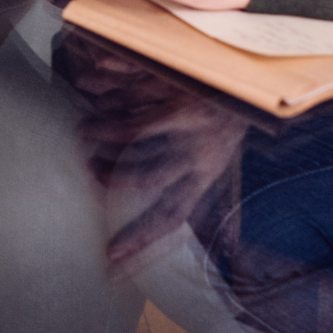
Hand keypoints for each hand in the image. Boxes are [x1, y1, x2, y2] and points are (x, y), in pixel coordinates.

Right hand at [58, 29, 253, 273]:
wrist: (248, 73)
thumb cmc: (232, 127)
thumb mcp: (230, 168)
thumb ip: (225, 208)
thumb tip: (233, 253)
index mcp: (206, 171)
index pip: (172, 213)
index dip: (141, 239)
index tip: (111, 259)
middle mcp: (194, 144)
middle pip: (146, 171)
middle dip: (112, 175)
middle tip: (90, 170)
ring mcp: (182, 109)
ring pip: (132, 127)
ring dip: (102, 130)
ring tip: (84, 130)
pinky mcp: (172, 77)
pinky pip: (129, 83)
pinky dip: (103, 80)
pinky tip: (86, 81)